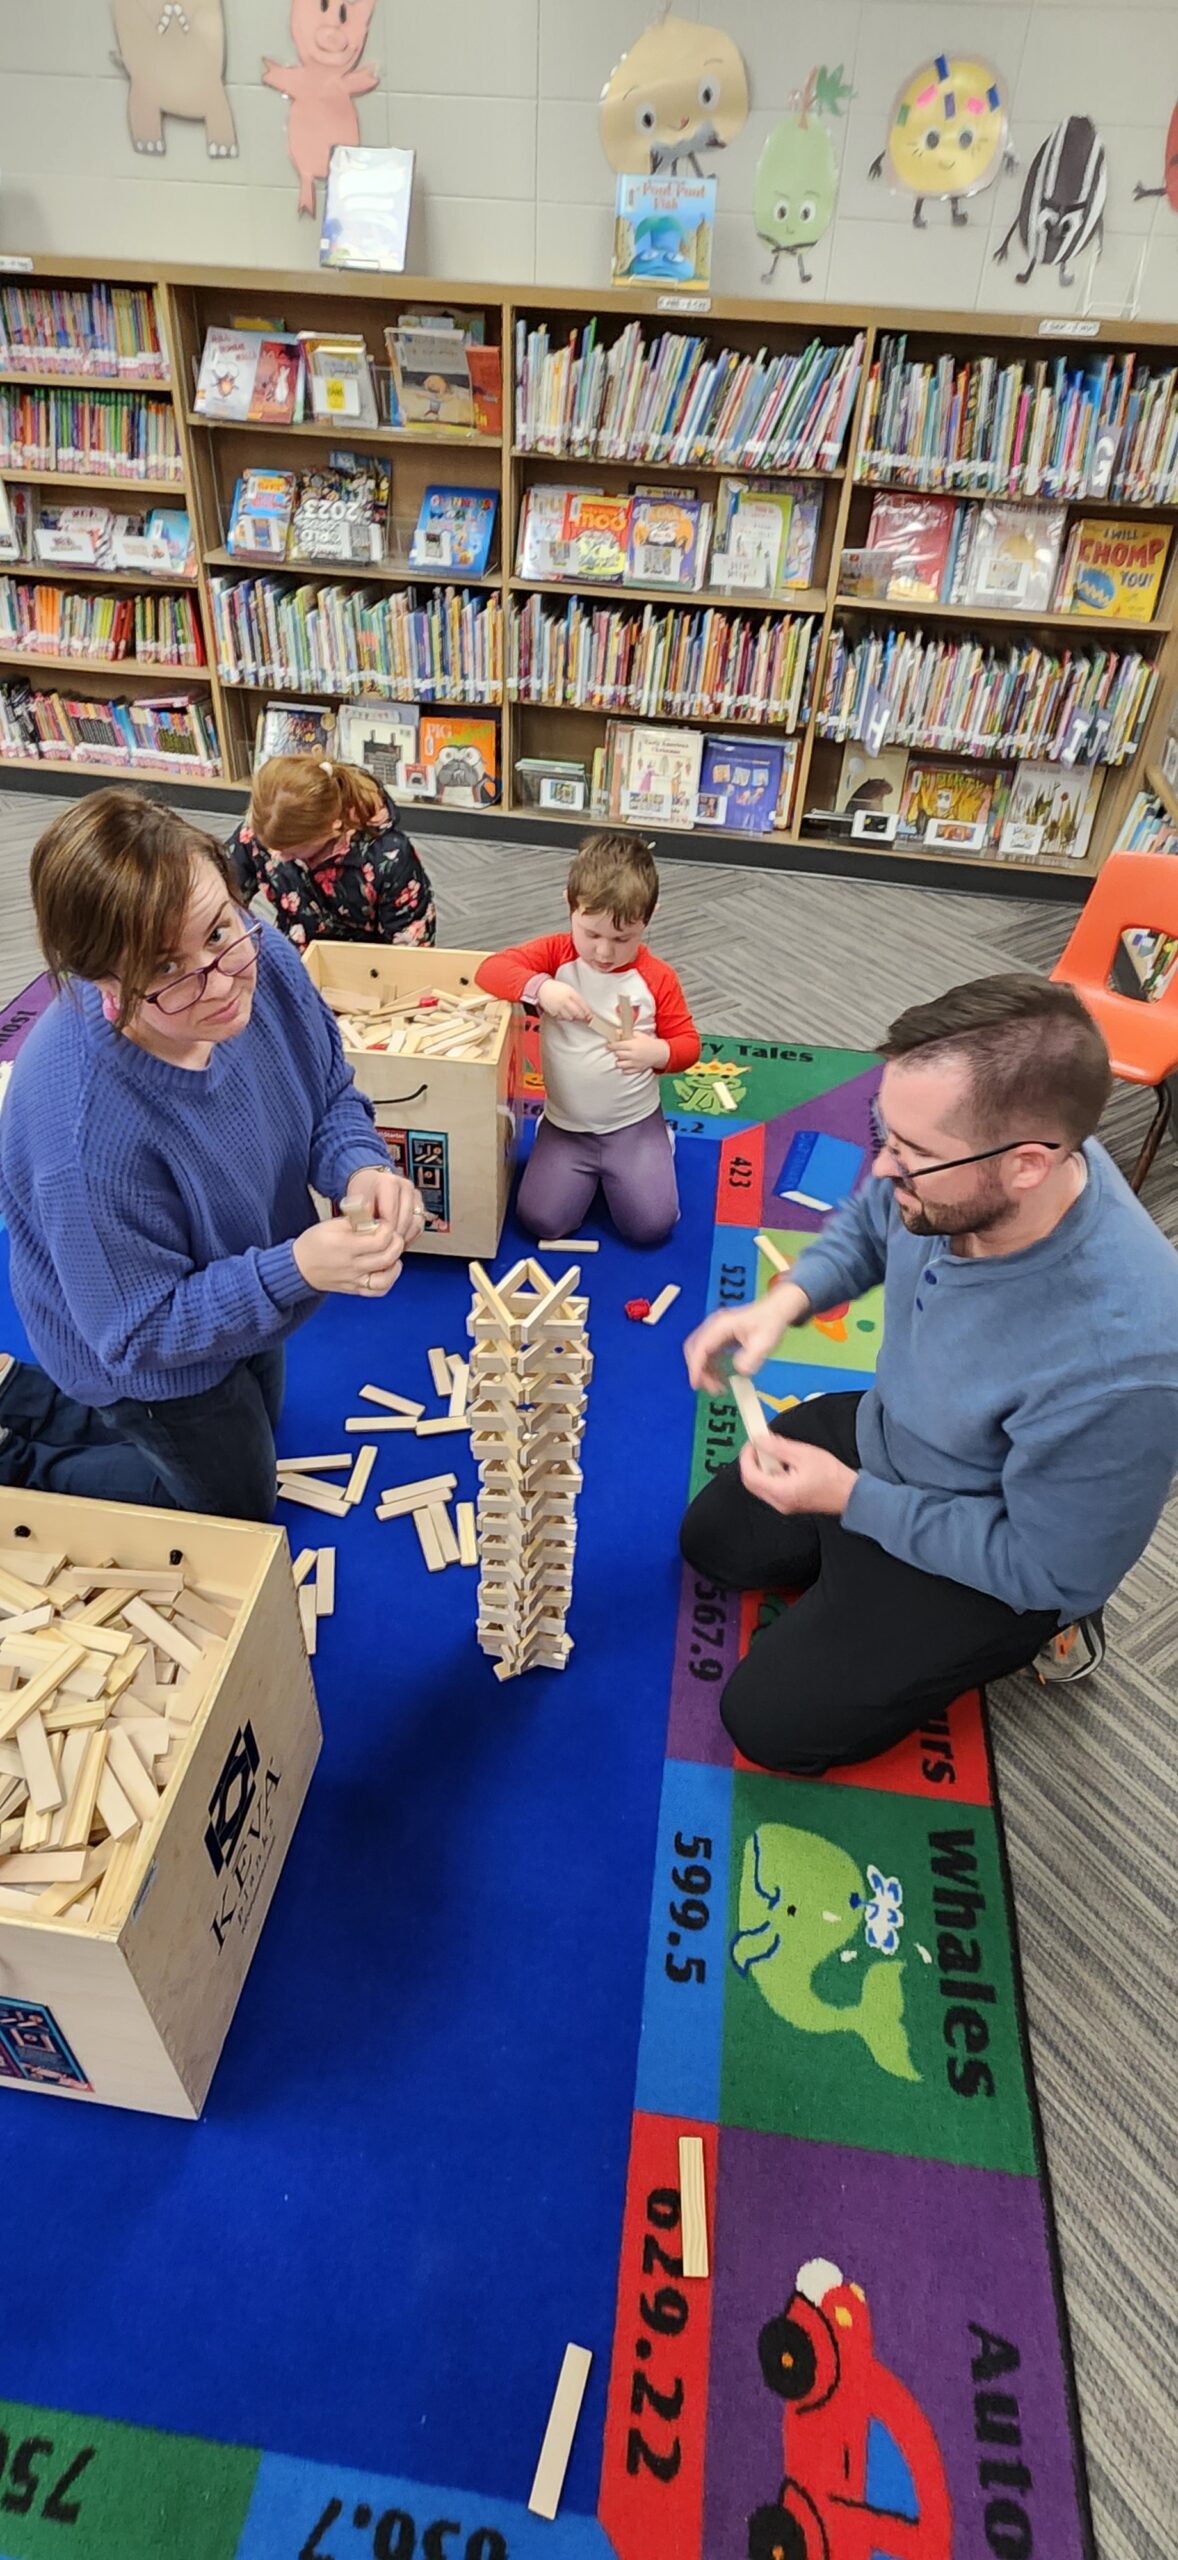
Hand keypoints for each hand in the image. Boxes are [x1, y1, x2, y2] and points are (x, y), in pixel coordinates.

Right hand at [292, 1213, 403, 1298]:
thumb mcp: (330, 1224)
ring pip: (386, 1278)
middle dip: (395, 1243)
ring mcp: (354, 1280)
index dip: (388, 1229)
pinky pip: (379, 1291)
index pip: (380, 1240)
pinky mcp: (356, 1289)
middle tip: (391, 1235)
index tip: (384, 1223)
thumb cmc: (313, 1244)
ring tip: (391, 1252)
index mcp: (345, 1246)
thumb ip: (354, 1218)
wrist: (299, 1267)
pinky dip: (389, 1280)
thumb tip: (373, 1208)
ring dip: (395, 1263)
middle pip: (387, 1257)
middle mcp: (351, 1266)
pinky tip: (387, 1268)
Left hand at [343, 1166, 424, 1244]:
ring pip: (416, 1224)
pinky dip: (409, 1236)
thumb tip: (366, 1227)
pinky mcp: (420, 1205)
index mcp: (388, 1182)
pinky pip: (419, 1226)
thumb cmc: (362, 1192)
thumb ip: (360, 1214)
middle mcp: (405, 1186)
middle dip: (393, 1236)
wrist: (370, 1182)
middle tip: (383, 1247)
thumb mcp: (354, 1201)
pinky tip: (397, 1242)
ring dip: (404, 1238)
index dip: (383, 1230)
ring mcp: (415, 1196)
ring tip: (390, 1246)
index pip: (390, 1213)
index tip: (375, 1240)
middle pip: (405, 1219)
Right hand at [538, 977, 592, 1022]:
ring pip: (570, 1017)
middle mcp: (564, 1000)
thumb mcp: (569, 989)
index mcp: (570, 993)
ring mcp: (558, 1007)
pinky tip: (564, 1012)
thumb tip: (586, 1009)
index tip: (592, 1016)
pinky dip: (565, 1017)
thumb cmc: (557, 988)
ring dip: (574, 1017)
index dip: (588, 1012)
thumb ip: (577, 998)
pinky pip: (562, 1018)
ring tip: (573, 1013)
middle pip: (577, 1013)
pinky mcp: (553, 1012)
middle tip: (585, 1018)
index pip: (582, 1004)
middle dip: (582, 1017)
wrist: (542, 988)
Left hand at [612, 1032, 668, 1073]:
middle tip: (618, 1051)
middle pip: (618, 1055)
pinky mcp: (637, 1069)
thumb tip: (616, 1032)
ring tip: (622, 1058)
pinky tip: (627, 1064)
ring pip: (620, 1064)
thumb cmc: (648, 1042)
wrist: (659, 1053)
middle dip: (617, 1052)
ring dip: (619, 1061)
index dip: (611, 1046)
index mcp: (633, 1045)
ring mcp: (635, 1063)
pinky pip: (626, 1071)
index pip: (618, 1046)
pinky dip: (625, 1068)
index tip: (609, 1046)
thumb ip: (627, 1033)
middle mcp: (633, 1055)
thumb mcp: (639, 1035)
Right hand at [683, 1281, 809, 1392]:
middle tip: (712, 1389)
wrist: (775, 1310)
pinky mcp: (718, 1336)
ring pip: (699, 1352)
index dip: (696, 1367)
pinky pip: (707, 1353)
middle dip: (699, 1371)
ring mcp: (714, 1330)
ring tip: (718, 1387)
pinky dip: (710, 1367)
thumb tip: (739, 1370)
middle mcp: (713, 1325)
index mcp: (721, 1325)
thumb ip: (751, 1358)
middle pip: (694, 1350)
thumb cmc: (769, 1324)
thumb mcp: (764, 1343)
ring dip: (705, 1371)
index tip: (696, 1384)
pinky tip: (721, 1377)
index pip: (701, 1347)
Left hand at [739, 1433, 857, 1518]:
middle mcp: (779, 1502)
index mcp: (781, 1491)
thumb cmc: (833, 1477)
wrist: (852, 1494)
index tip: (752, 1442)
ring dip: (763, 1467)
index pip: (750, 1475)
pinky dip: (772, 1474)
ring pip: (761, 1485)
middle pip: (752, 1482)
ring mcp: (783, 1505)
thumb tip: (759, 1440)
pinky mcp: (789, 1503)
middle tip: (762, 1445)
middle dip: (753, 1461)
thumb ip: (778, 1447)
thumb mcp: (804, 1454)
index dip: (747, 1456)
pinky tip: (786, 1464)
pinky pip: (772, 1488)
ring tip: (779, 1454)